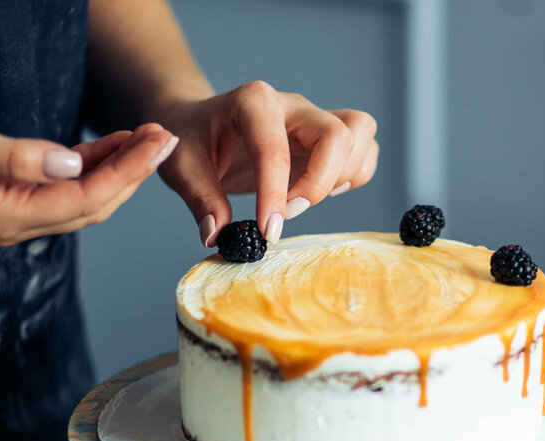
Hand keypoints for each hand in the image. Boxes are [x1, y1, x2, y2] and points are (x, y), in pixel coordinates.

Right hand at [0, 84, 178, 246]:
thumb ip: (15, 157)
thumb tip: (70, 165)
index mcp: (4, 217)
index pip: (83, 198)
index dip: (126, 171)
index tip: (156, 143)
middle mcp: (16, 224)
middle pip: (94, 203)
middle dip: (135, 171)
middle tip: (165, 137)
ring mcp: (19, 213)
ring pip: (87, 196)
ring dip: (121, 168)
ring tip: (151, 137)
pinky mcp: (19, 196)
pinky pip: (71, 186)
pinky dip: (97, 165)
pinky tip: (118, 144)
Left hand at [152, 81, 378, 245]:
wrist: (200, 123)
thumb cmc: (191, 139)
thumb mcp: (180, 166)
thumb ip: (201, 199)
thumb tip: (218, 235)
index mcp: (253, 102)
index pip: (276, 148)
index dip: (275, 194)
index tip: (269, 231)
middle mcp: (292, 105)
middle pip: (338, 133)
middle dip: (320, 182)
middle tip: (290, 213)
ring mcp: (314, 118)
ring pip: (361, 133)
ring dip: (344, 176)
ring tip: (306, 198)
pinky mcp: (327, 137)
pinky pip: (364, 149)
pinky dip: (355, 175)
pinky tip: (323, 191)